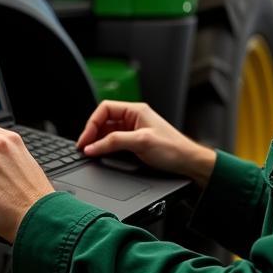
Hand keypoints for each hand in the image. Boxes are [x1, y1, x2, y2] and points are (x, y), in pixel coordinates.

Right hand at [77, 101, 215, 187]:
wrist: (188, 162)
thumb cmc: (172, 148)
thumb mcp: (141, 142)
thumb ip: (114, 142)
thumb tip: (93, 146)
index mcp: (135, 110)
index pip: (105, 109)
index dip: (92, 123)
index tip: (85, 140)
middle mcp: (133, 117)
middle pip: (104, 120)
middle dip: (92, 133)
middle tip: (85, 147)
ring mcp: (134, 130)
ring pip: (108, 132)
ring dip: (98, 141)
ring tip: (91, 152)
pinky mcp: (135, 142)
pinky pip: (114, 141)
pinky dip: (106, 147)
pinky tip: (102, 154)